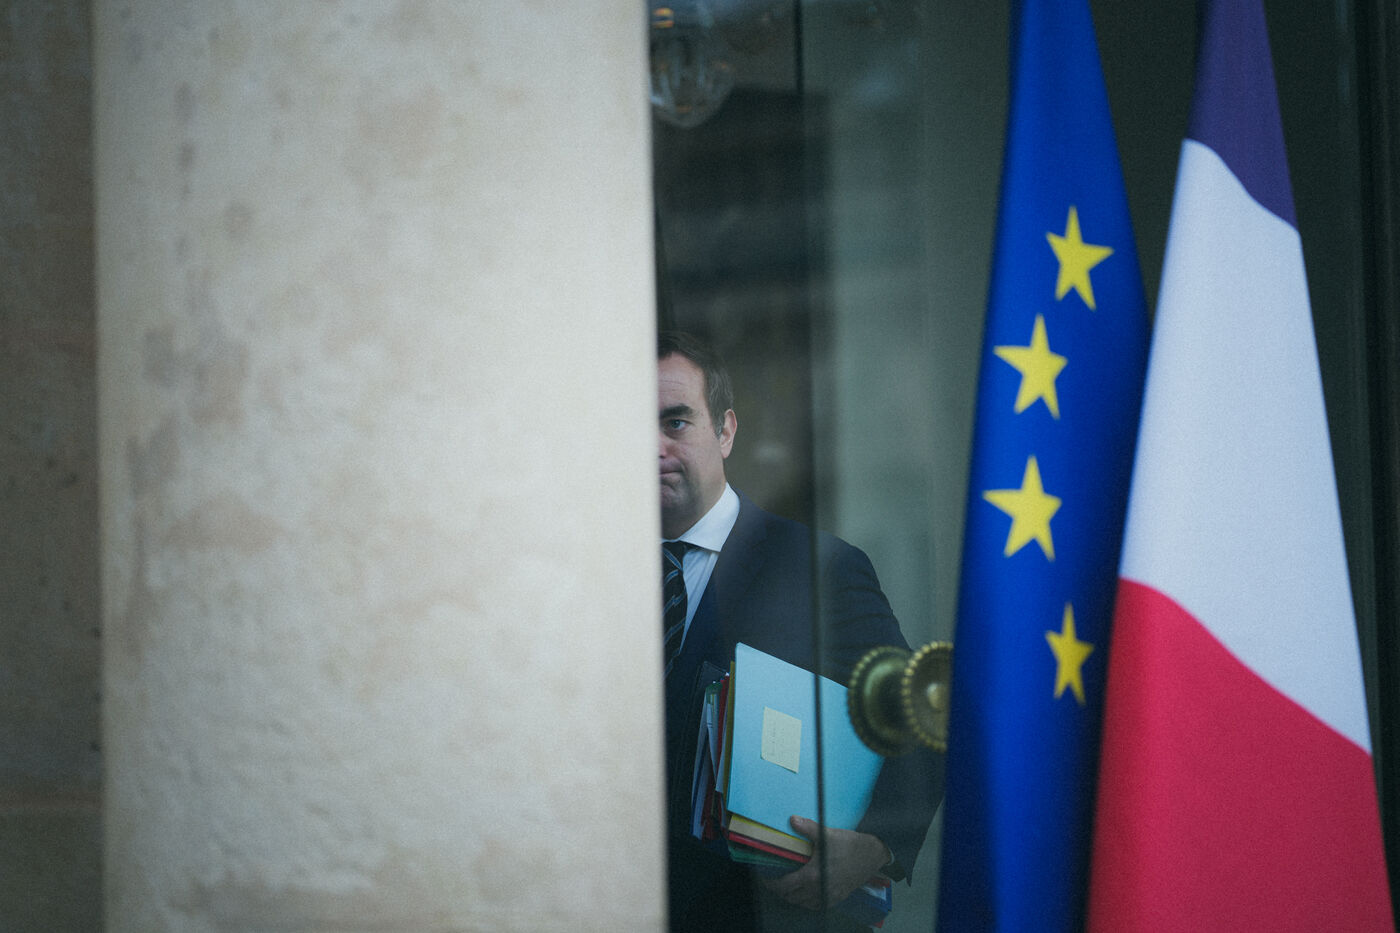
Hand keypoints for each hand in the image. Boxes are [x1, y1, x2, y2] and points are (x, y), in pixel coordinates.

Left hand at [759, 816, 889, 910]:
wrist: (873, 855)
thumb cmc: (850, 845)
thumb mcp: (827, 834)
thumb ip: (808, 828)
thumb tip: (792, 819)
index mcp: (813, 875)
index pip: (785, 886)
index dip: (772, 884)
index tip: (766, 878)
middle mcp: (819, 889)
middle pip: (791, 897)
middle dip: (780, 890)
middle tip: (775, 880)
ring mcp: (829, 895)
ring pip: (803, 903)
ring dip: (793, 896)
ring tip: (789, 885)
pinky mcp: (838, 897)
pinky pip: (817, 905)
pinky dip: (808, 902)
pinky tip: (807, 893)